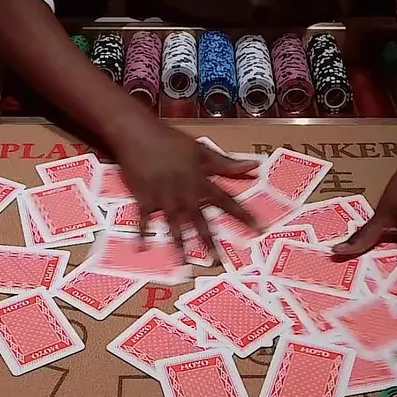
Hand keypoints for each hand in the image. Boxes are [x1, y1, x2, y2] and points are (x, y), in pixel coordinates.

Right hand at [112, 117, 259, 257]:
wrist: (137, 134)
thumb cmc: (170, 140)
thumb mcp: (201, 150)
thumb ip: (227, 163)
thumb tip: (254, 166)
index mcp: (200, 182)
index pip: (227, 202)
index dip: (244, 216)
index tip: (259, 230)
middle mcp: (185, 193)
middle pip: (200, 221)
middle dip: (210, 242)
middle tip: (218, 261)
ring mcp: (164, 198)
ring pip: (174, 224)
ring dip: (179, 243)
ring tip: (184, 262)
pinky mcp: (144, 198)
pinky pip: (143, 219)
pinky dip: (142, 233)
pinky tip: (141, 248)